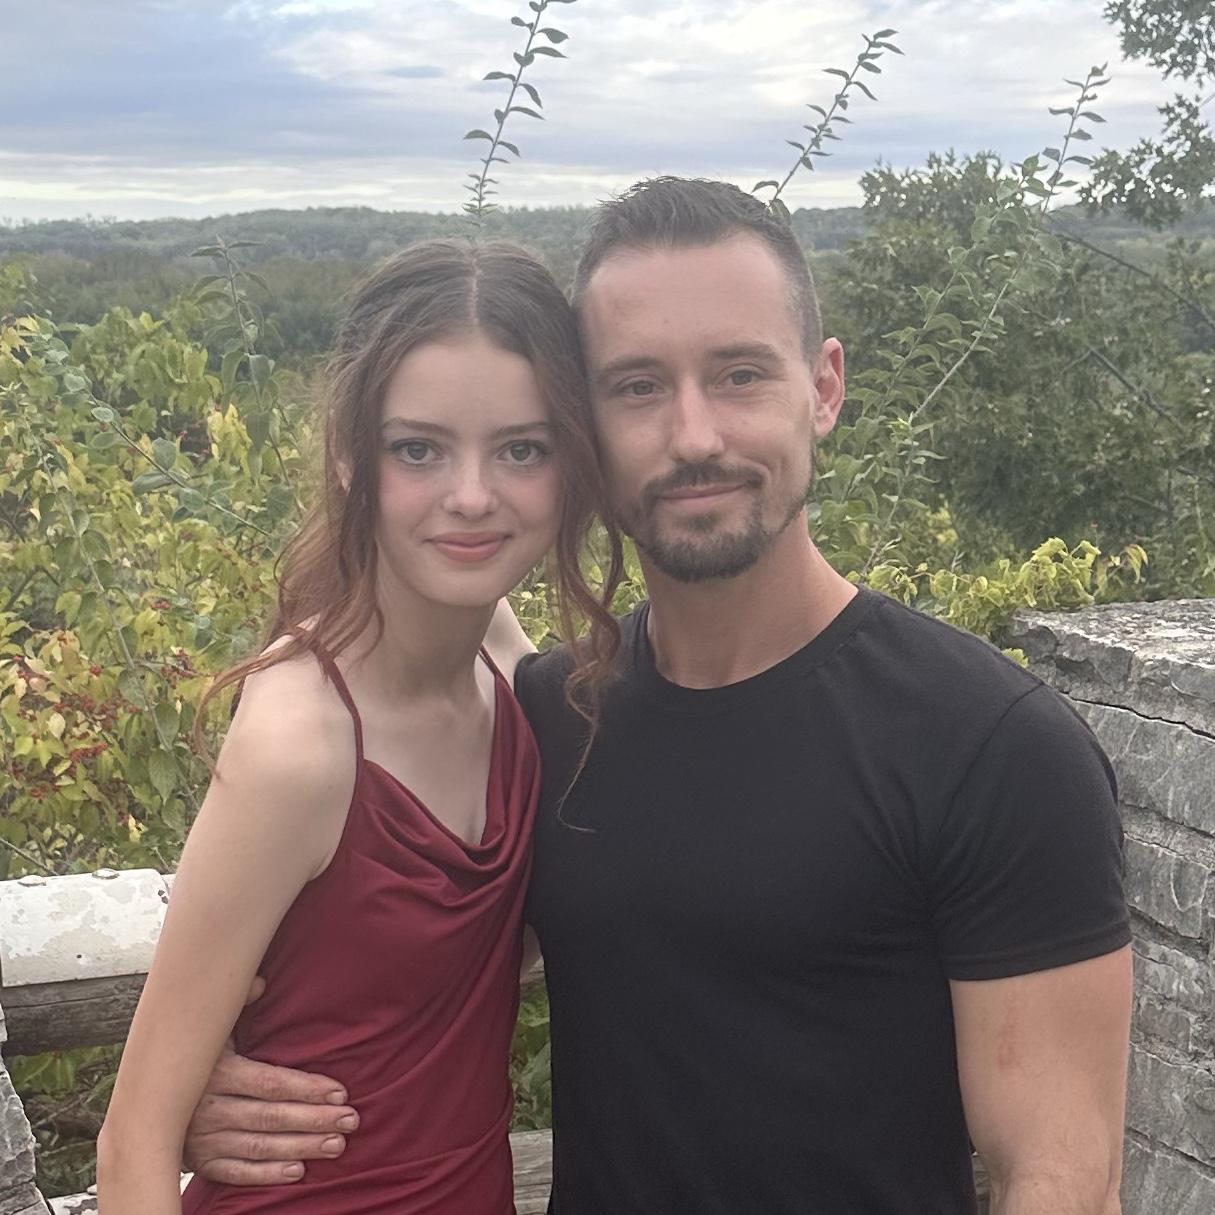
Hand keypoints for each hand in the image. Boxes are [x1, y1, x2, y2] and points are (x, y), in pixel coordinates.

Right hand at [183, 980, 357, 1185]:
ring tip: (337, 1144)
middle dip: (314, 1119)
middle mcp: (208, 1108)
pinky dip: (267, 1174)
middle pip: (271, 1116)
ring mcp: (202, 1140)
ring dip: (301, 1147)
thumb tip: (260, 981)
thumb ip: (237, 1005)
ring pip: (259, 1146)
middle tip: (350, 1120)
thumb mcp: (211, 1030)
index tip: (340, 1092)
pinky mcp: (200, 1164)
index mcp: (218, 1072)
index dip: (306, 1088)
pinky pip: (236, 1172)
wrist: (147, 1103)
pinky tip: (298, 1172)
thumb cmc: (195, 1059)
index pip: (270, 1083)